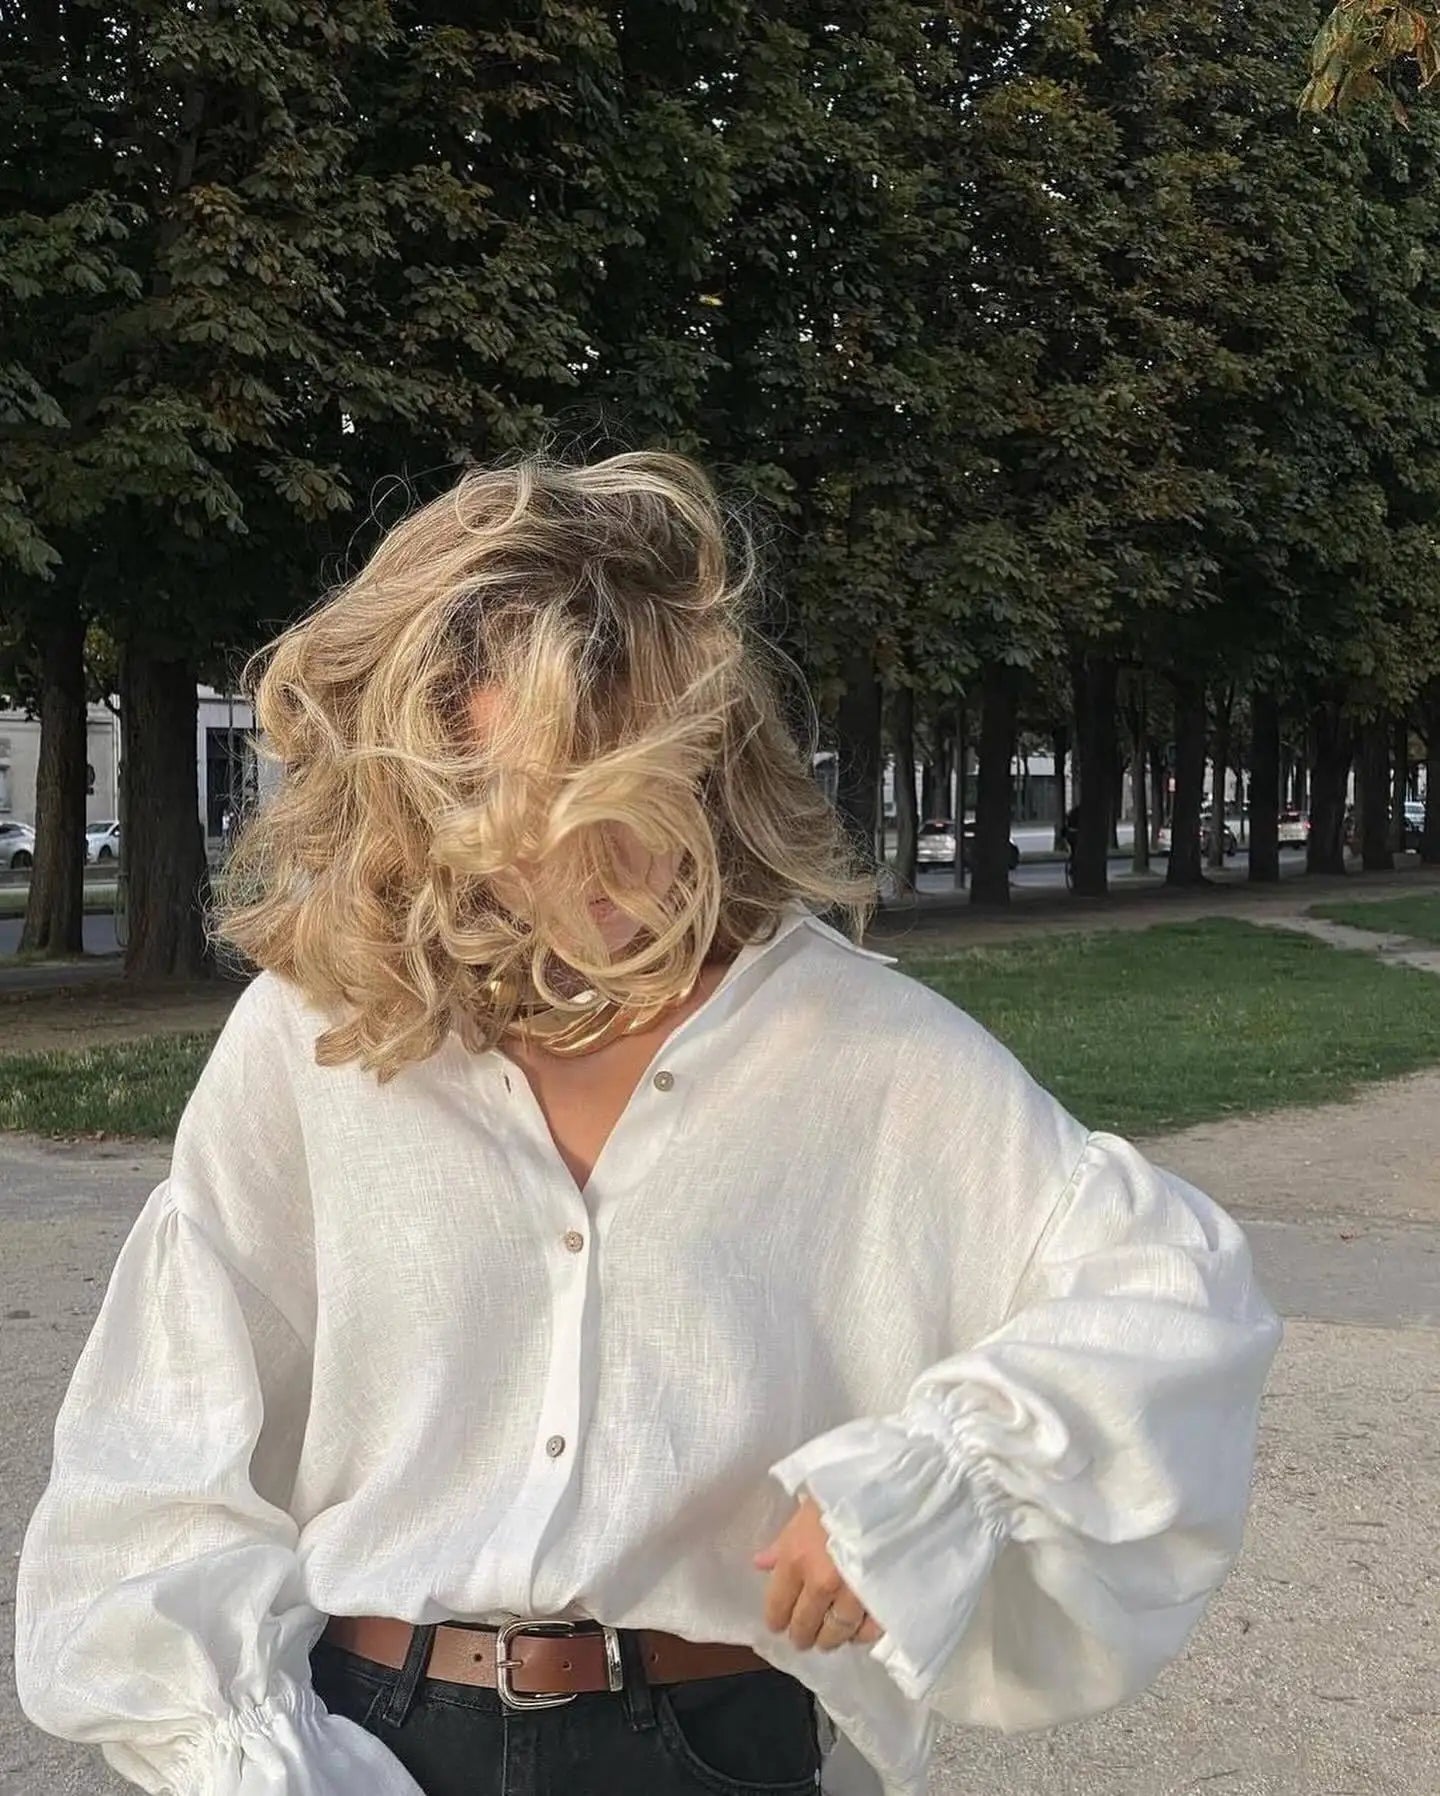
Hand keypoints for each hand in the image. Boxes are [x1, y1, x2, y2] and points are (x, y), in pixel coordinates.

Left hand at [753, 1496, 883, 1650]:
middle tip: (803, 1636)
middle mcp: (821, 1583)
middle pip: (805, 1626)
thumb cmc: (842, 1490)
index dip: (776, 1619)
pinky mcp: (883, 1599)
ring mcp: (854, 1595)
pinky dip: (860, 1634)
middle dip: (801, 1634)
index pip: (777, 1606)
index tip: (778, 1624)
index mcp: (796, 1559)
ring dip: (829, 1638)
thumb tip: (761, 1564)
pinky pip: (868, 1631)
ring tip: (829, 1636)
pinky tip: (857, 1629)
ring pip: (836, 1633)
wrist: (890, 1486)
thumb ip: (783, 1543)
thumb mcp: (805, 1510)